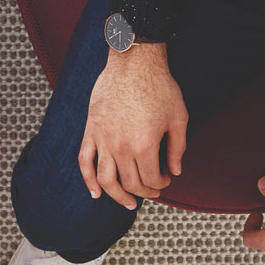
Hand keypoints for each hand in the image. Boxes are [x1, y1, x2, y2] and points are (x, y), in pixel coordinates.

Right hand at [78, 45, 187, 210]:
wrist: (133, 62)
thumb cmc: (159, 86)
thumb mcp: (179, 118)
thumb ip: (178, 148)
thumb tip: (175, 171)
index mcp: (145, 145)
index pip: (152, 180)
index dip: (161, 184)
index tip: (166, 179)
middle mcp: (122, 147)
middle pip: (131, 183)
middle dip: (145, 192)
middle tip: (152, 190)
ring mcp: (103, 140)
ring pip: (106, 180)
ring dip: (117, 196)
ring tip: (127, 202)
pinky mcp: (91, 131)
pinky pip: (85, 162)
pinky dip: (88, 180)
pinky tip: (95, 193)